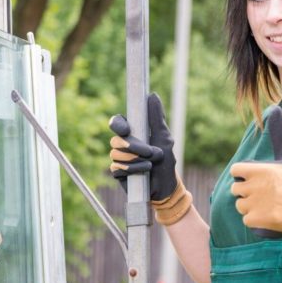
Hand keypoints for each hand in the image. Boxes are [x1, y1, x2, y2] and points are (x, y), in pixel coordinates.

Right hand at [108, 93, 191, 225]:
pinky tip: (144, 172)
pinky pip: (116, 167)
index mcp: (133, 133)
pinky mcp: (118, 172)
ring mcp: (119, 158)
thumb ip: (157, 118)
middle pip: (115, 139)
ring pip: (115, 154)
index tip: (127, 130)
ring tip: (151, 164)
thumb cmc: (166, 161)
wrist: (165, 187)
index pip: (117, 122)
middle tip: (149, 151)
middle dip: (133, 146)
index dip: (117, 124)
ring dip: (136, 159)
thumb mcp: (164, 138)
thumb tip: (152, 95)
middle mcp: (123, 144)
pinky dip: (132, 169)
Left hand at [229, 139, 281, 250]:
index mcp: (260, 171)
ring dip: (248, 207)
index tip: (249, 179)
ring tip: (263, 206)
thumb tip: (280, 115)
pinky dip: (253, 220)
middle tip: (259, 195)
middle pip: (236, 189)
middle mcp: (255, 186)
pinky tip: (263, 217)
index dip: (241, 175)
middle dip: (245, 192)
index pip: (235, 170)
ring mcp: (254, 203)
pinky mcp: (256, 219)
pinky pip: (246, 219)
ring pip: (240, 205)